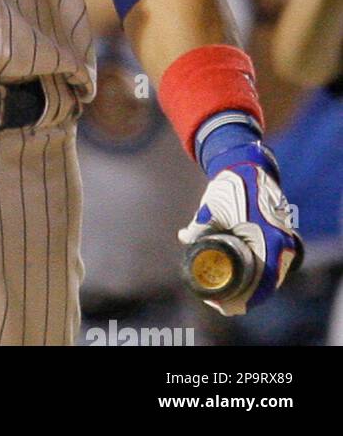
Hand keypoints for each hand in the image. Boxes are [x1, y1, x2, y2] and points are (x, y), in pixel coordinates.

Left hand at [177, 143, 302, 315]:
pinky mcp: (280, 238)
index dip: (242, 299)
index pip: (262, 284)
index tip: (222, 304)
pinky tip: (236, 277)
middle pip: (265, 285)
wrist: (248, 164)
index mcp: (270, 240)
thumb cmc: (231, 185)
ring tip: (222, 292)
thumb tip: (184, 239)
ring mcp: (284, 242)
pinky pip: (270, 264)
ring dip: (247, 285)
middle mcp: (282, 244)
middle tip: (217, 301)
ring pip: (267, 276)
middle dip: (241, 295)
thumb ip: (200, 226)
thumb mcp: (212, 207)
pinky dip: (254, 273)